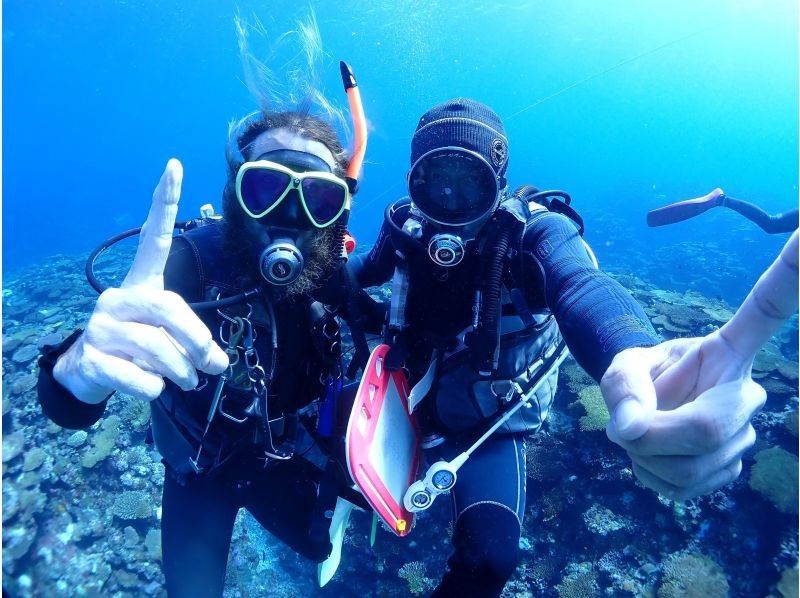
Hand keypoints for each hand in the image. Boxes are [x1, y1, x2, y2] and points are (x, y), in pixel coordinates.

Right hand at [53, 160, 227, 403]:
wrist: (87, 372)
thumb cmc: (139, 348)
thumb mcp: (171, 340)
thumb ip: (196, 344)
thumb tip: (219, 365)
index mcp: (141, 284)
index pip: (154, 240)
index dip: (164, 205)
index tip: (175, 166)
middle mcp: (118, 296)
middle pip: (169, 310)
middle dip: (197, 342)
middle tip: (210, 367)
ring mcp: (101, 325)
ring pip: (158, 349)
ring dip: (181, 372)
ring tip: (186, 381)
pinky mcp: (91, 355)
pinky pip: (140, 377)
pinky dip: (155, 389)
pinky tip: (150, 386)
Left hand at [601, 230, 797, 499]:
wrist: (646, 409)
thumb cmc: (640, 377)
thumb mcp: (619, 370)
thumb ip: (621, 389)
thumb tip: (631, 429)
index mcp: (726, 350)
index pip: (768, 308)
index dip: (794, 271)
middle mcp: (747, 390)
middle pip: (704, 430)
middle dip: (649, 436)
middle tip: (627, 424)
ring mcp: (744, 432)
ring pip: (690, 467)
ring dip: (645, 458)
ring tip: (644, 434)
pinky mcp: (730, 468)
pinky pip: (684, 488)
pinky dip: (652, 477)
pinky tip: (656, 456)